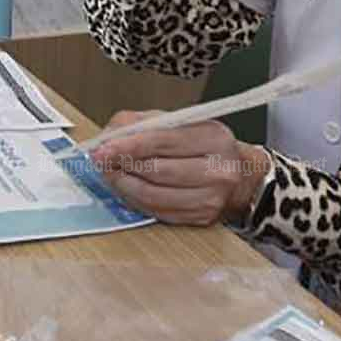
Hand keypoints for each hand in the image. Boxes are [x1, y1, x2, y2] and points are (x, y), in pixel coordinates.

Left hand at [90, 110, 269, 226]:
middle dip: (121, 166)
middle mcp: (218, 170)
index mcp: (213, 138)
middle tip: (100, 160)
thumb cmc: (204, 145)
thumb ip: (142, 123)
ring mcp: (211, 199)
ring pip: (154, 195)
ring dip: (124, 185)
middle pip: (157, 171)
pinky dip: (137, 200)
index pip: (162, 141)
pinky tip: (128, 188)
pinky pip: (158, 211)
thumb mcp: (179, 122)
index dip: (128, 145)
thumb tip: (108, 136)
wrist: (241, 175)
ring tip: (111, 173)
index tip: (102, 148)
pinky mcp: (201, 218)